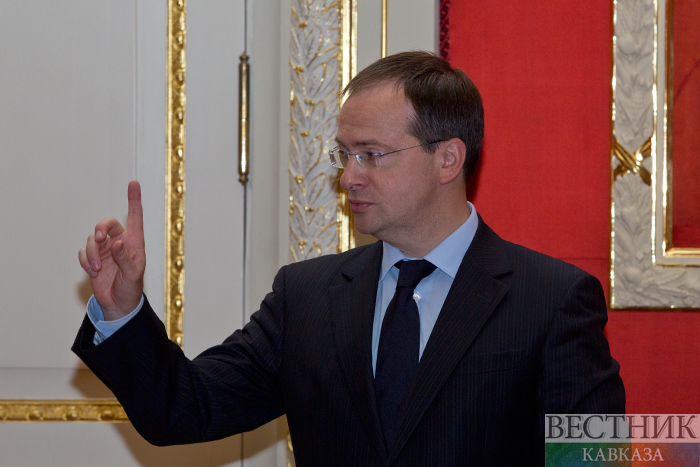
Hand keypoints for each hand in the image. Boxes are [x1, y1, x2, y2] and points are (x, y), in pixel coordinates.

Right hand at [78, 181, 145, 319]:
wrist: (118, 304)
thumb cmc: (131, 288)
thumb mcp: (133, 275)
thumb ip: (126, 259)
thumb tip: (118, 243)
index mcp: (134, 242)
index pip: (135, 217)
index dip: (134, 200)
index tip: (134, 183)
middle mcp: (119, 242)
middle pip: (107, 224)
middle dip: (101, 229)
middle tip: (100, 239)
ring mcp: (105, 250)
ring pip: (92, 239)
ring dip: (92, 253)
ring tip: (96, 268)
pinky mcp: (93, 259)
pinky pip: (84, 252)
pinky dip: (85, 261)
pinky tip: (92, 272)